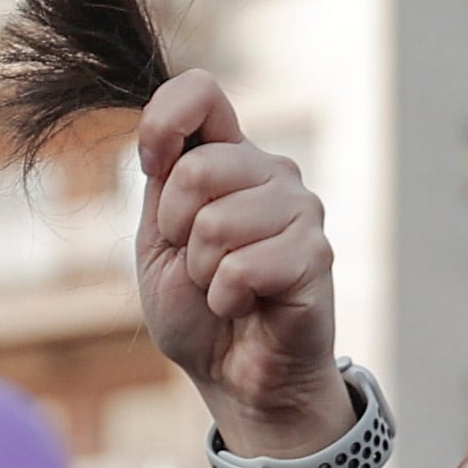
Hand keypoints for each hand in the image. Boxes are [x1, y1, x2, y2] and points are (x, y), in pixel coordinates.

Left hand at [131, 70, 349, 453]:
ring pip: (218, 222)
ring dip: (203, 272)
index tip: (153, 166)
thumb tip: (166, 142)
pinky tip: (247, 307)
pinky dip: (228, 298)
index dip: (163, 122)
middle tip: (197, 263)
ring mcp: (300, 209)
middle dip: (176, 230)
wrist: (235, 376)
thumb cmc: (198, 309)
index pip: (200, 91)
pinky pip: (244, 267)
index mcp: (228, 158)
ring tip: (225, 289)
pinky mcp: (315, 254)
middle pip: (198, 167)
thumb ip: (164, 184)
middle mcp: (271, 173)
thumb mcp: (159, 241)